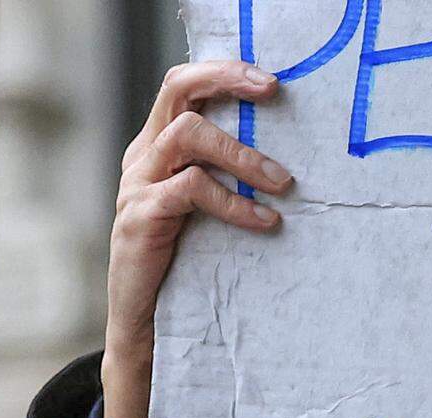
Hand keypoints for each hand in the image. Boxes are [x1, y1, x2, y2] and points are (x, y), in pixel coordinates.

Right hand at [102, 58, 290, 417]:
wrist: (146, 330)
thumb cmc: (188, 270)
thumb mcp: (210, 215)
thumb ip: (231, 180)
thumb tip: (294, 163)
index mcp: (158, 148)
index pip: (183, 87)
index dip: (223, 73)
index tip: (271, 82)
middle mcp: (142, 158)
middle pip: (177, 91)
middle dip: (227, 82)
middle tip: (273, 93)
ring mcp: (136, 186)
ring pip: (187, 136)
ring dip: (242, 154)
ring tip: (284, 182)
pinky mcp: (140, 219)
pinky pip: (191, 191)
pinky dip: (233, 202)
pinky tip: (265, 221)